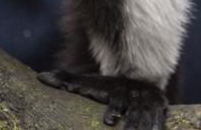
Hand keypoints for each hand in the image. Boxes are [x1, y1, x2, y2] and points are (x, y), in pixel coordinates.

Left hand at [38, 70, 167, 129]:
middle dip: (132, 127)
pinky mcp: (160, 110)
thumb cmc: (107, 88)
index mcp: (116, 90)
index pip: (116, 100)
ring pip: (147, 121)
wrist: (137, 84)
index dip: (113, 109)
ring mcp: (147, 104)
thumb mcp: (87, 84)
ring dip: (143, 129)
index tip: (109, 121)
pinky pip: (159, 122)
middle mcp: (134, 97)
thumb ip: (65, 80)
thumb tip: (40, 76)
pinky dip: (157, 128)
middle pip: (134, 114)